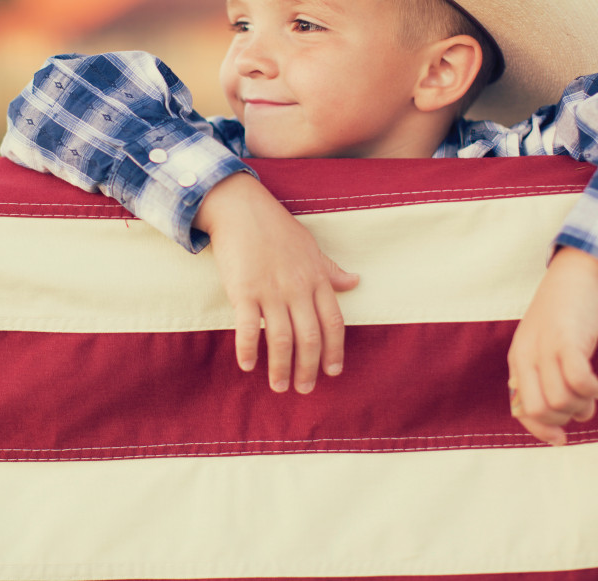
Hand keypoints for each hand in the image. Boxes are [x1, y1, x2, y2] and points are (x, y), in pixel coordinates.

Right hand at [194, 172, 358, 393]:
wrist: (241, 208)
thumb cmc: (276, 228)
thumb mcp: (311, 247)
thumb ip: (331, 270)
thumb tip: (355, 282)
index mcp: (317, 279)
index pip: (333, 323)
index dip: (334, 351)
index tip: (332, 372)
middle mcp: (298, 289)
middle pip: (309, 338)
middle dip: (308, 369)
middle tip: (304, 389)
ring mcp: (271, 291)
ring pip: (282, 339)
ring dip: (281, 367)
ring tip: (279, 386)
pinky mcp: (244, 291)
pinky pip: (249, 328)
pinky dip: (249, 350)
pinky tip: (249, 365)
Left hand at [507, 246, 597, 445]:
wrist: (577, 271)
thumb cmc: (566, 314)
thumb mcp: (546, 347)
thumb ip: (546, 377)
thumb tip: (561, 416)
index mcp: (518, 360)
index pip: (519, 409)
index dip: (540, 430)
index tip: (561, 439)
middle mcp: (527, 355)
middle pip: (539, 410)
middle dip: (565, 418)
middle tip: (583, 406)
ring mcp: (546, 346)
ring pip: (560, 399)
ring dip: (582, 405)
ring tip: (592, 393)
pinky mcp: (568, 338)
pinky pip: (577, 379)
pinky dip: (591, 391)